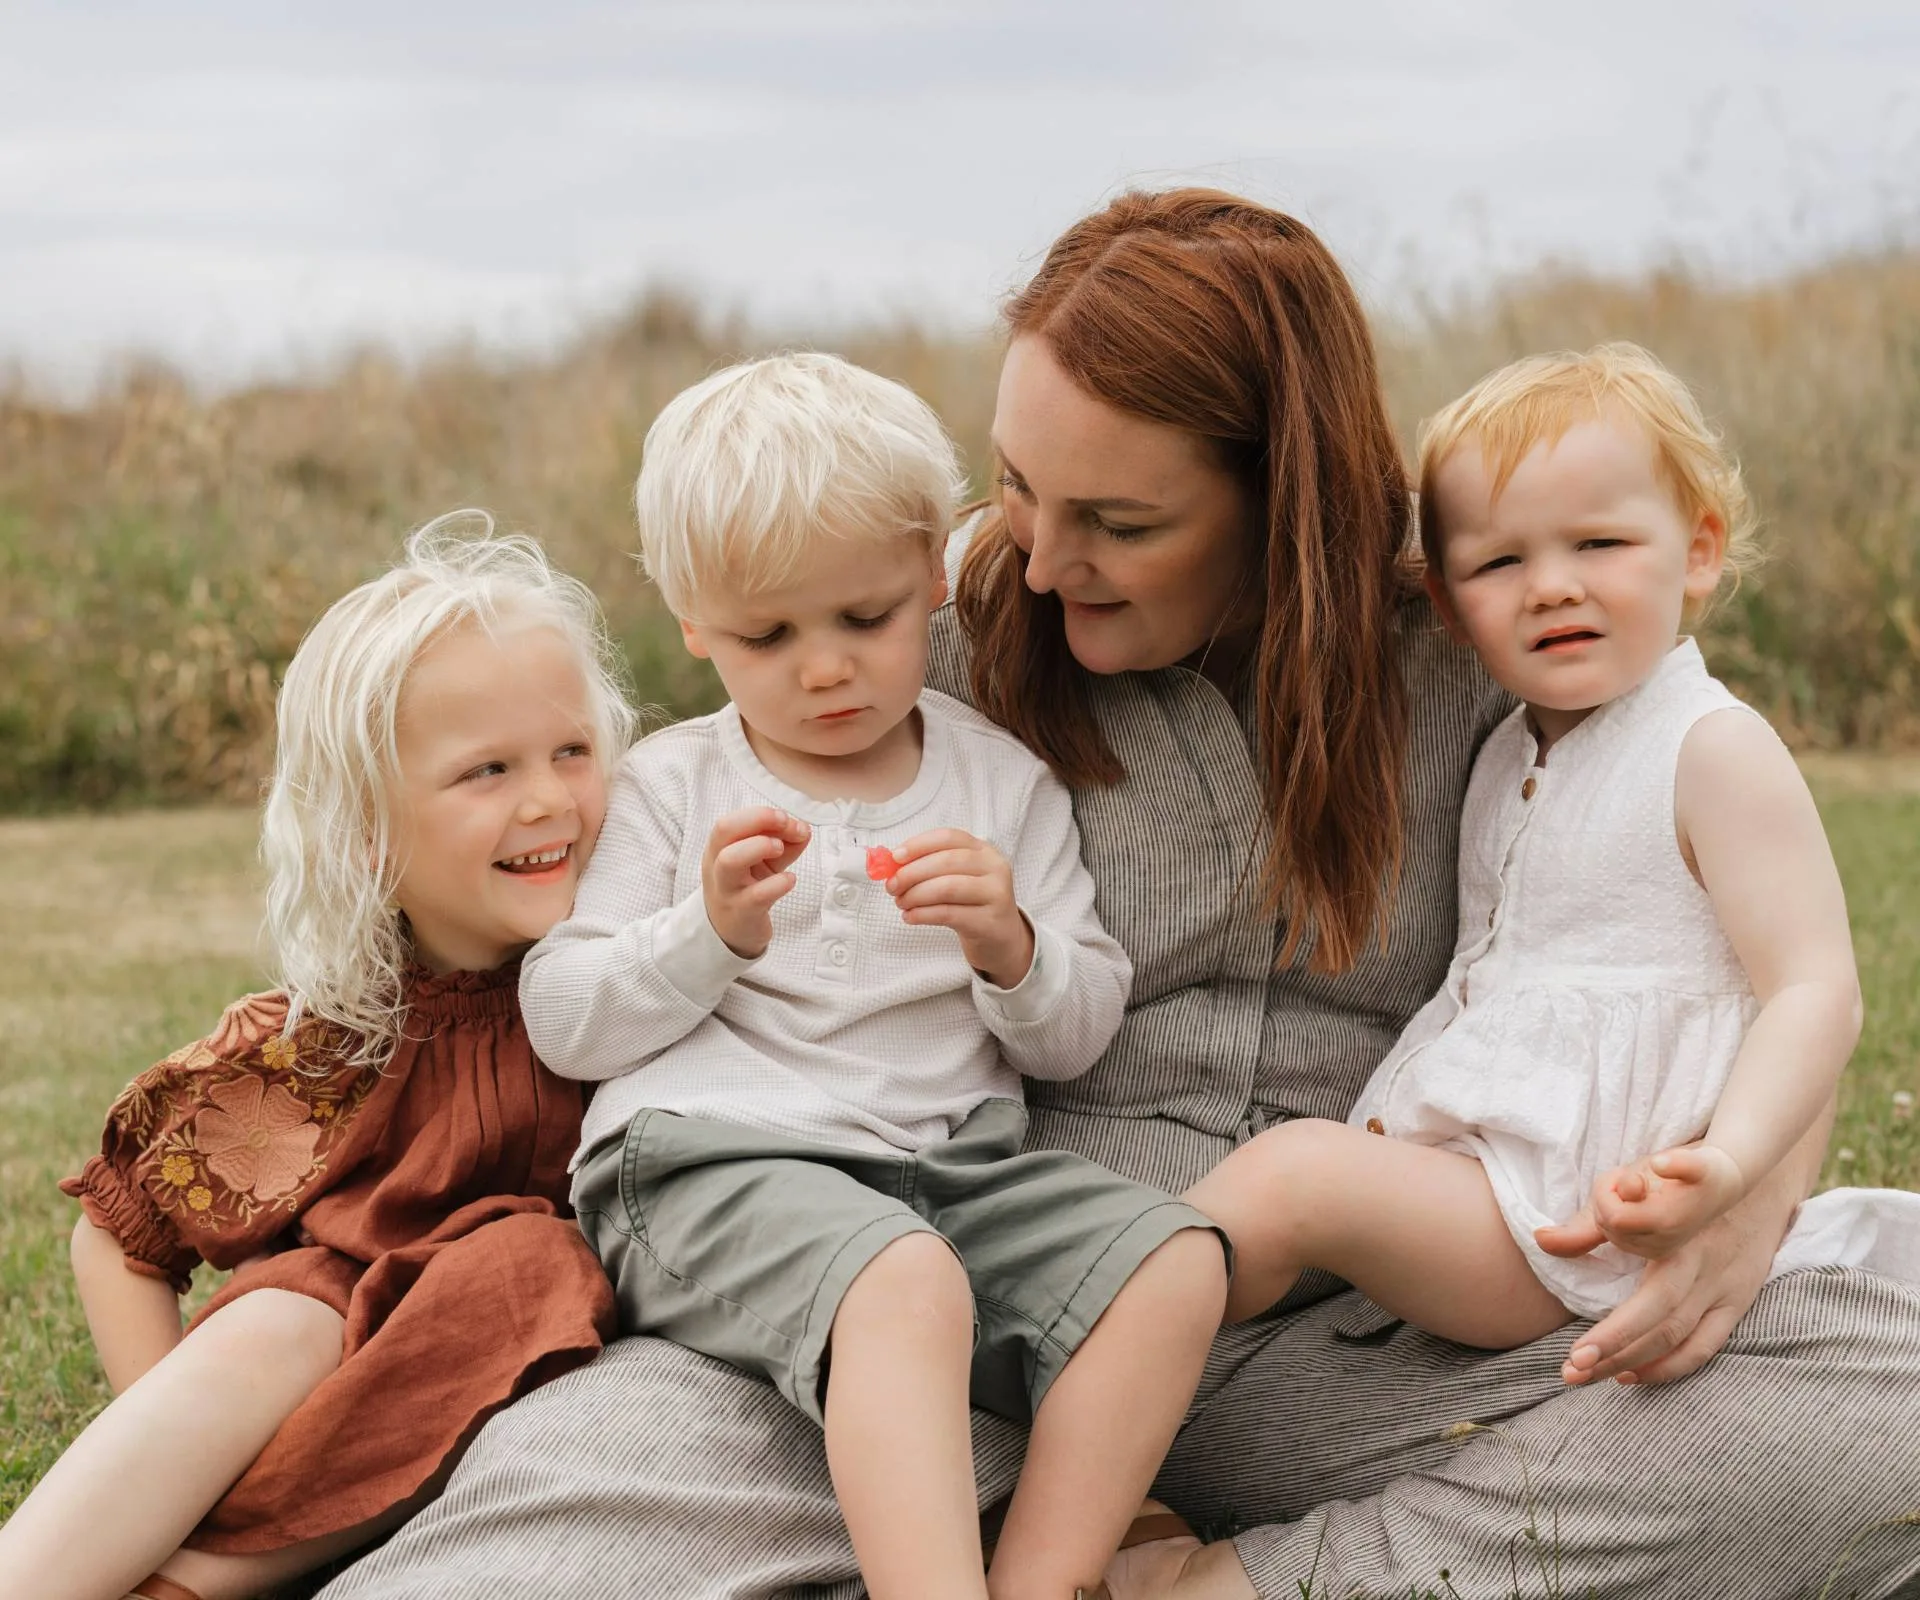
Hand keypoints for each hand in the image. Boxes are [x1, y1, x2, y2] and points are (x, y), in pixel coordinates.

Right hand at [702, 807, 809, 958]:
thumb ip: (784, 842)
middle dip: (760, 820)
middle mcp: (716, 865)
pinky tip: (790, 880)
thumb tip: (804, 828)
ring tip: (780, 849)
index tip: (785, 819)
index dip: (760, 814)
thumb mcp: (765, 861)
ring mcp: (727, 890)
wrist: (733, 932)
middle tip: (787, 827)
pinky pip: (757, 896)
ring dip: (760, 846)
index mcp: (718, 848)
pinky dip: (778, 883)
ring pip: (730, 861)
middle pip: (724, 830)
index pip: (730, 821)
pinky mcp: (743, 912)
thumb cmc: (748, 888)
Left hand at [882, 828, 1033, 989]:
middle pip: (946, 861)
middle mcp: (994, 868)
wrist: (999, 938)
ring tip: (901, 903)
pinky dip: (922, 914)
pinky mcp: (989, 922)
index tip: (895, 857)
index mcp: (984, 850)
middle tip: (892, 886)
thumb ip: (928, 867)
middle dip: (912, 873)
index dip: (919, 844)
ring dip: (915, 895)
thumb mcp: (956, 879)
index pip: (949, 837)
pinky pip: (948, 914)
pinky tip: (910, 917)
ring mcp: (996, 894)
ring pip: (947, 887)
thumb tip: (890, 865)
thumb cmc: (970, 904)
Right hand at [1538, 1143, 1746, 1265]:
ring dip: (1628, 1176)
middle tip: (1632, 1180)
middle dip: (1611, 1191)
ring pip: (1633, 1193)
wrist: (1722, 1174)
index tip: (1618, 1191)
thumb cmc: (1666, 1194)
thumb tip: (1540, 1239)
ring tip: (1642, 1173)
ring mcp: (1690, 1206)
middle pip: (1616, 1214)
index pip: (1609, 1225)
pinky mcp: (1708, 1175)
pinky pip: (1689, 1171)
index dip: (1604, 1203)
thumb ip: (1584, 1231)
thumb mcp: (1622, 1213)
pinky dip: (1674, 1166)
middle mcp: (1671, 1235)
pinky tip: (1661, 1164)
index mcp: (1651, 1245)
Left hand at [1548, 1177, 1776, 1387]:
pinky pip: (1707, 1344)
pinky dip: (1673, 1365)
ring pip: (1684, 1342)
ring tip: (1592, 1375)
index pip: (1648, 1304)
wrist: (1755, 1176)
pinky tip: (1635, 1374)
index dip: (1613, 1334)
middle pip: (1664, 1329)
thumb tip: (1542, 1240)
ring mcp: (1726, 1290)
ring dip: (1639, 1365)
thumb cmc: (1680, 1181)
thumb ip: (1590, 1221)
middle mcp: (1706, 1273)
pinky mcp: (1737, 1301)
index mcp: (1680, 1245)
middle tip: (1571, 1373)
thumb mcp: (1634, 1187)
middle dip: (1616, 1355)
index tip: (1575, 1355)